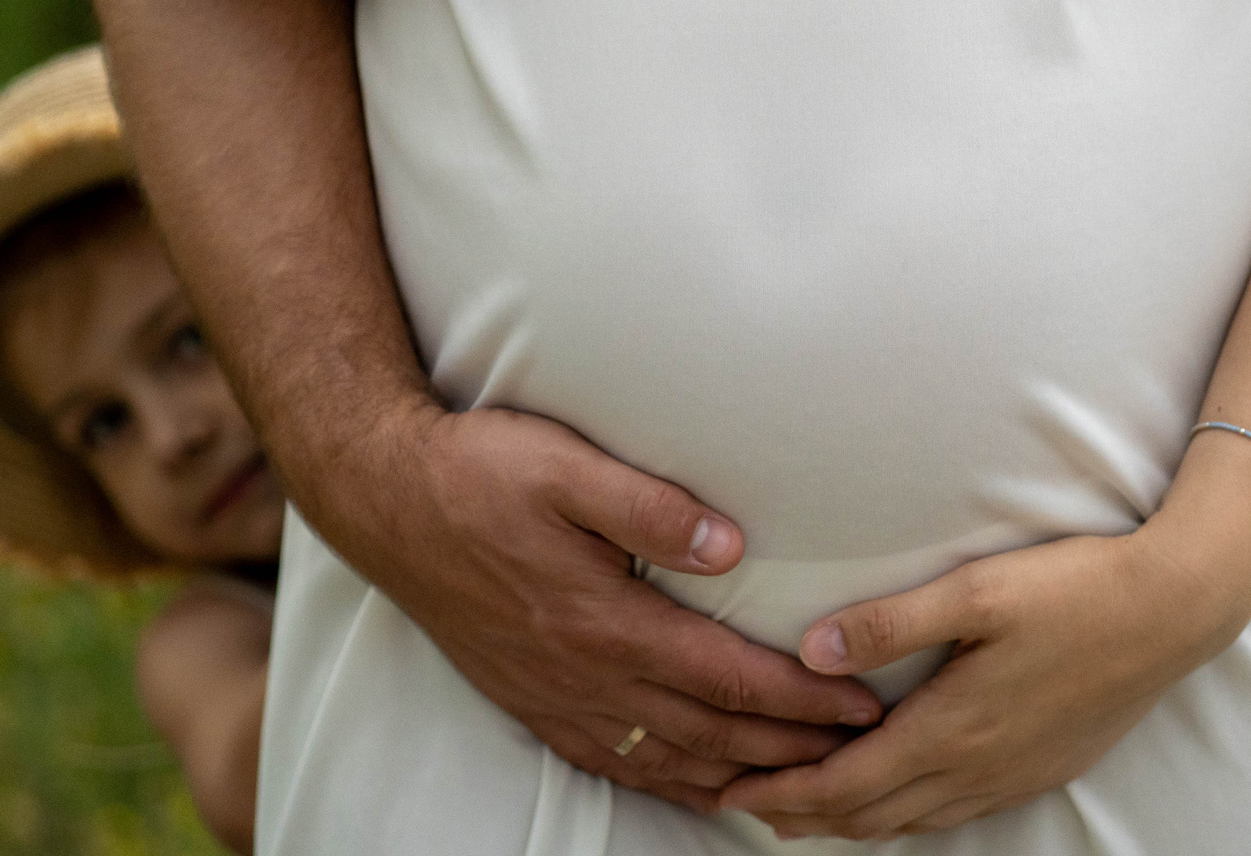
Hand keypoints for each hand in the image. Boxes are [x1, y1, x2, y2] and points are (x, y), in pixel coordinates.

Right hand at [318, 403, 885, 813]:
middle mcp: (586, 676)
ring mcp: (557, 698)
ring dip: (743, 775)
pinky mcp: (534, 702)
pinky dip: (674, 783)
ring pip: (670, 761)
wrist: (386, 501)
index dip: (801, 700)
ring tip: (806, 780)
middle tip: (864, 752)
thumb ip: (650, 507)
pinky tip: (705, 784)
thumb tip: (731, 546)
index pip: (728, 678)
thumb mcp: (565, 466)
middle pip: (713, 733)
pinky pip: (618, 763)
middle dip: (794, 748)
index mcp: (606, 622)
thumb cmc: (480, 472)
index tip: (860, 708)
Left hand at [715, 525, 1250, 838]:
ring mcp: (1013, 775)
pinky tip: (897, 798)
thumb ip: (891, 623)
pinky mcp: (1042, 768)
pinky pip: (953, 813)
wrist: (1176, 609)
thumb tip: (811, 652)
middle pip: (870, 816)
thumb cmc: (1078, 590)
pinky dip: (904, 814)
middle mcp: (977, 768)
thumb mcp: (977, 591)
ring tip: (804, 812)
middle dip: (802, 816)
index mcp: (951, 729)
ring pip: (912, 822)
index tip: (731, 791)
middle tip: (744, 807)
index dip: (784, 792)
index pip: (845, 784)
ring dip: (851, 821)